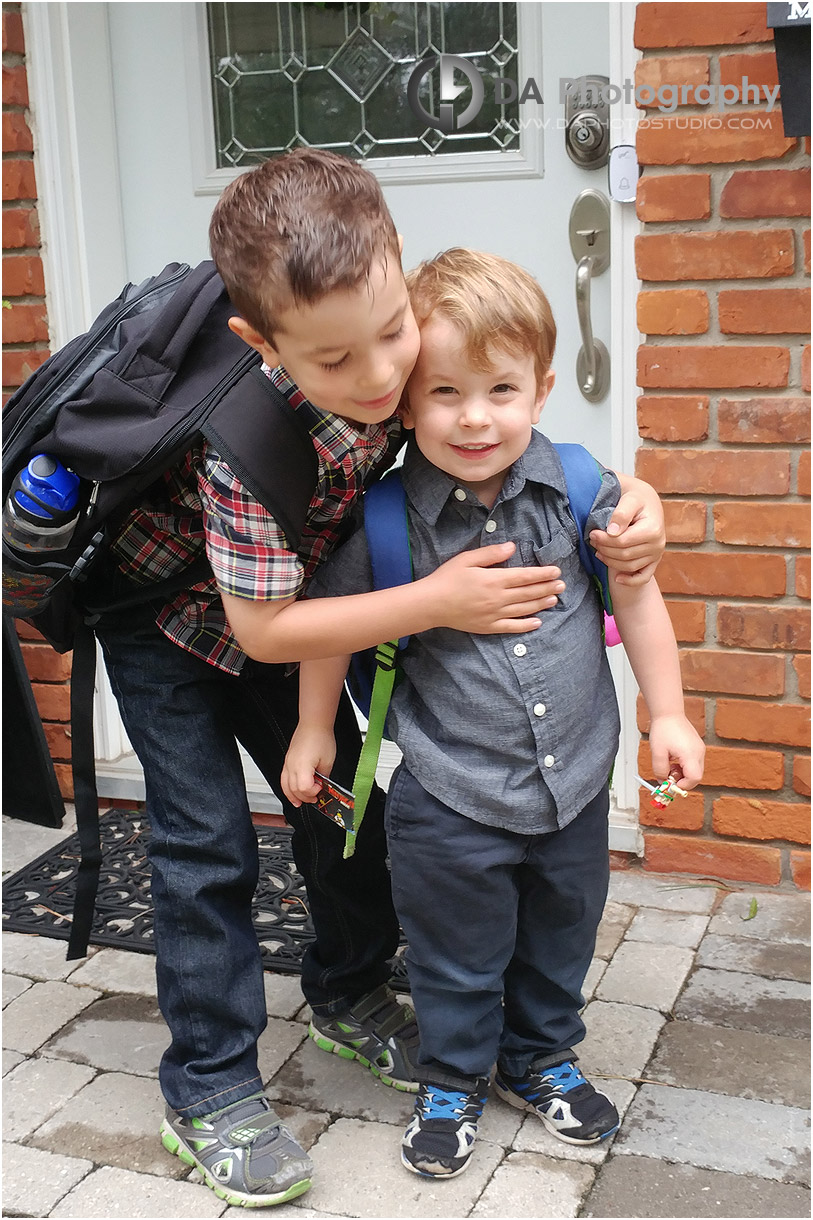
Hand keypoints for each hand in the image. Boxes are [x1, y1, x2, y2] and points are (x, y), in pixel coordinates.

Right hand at [281, 725, 336, 807]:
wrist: (313, 724)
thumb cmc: (321, 737)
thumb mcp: (328, 760)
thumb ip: (324, 777)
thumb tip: (322, 787)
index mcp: (302, 765)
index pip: (303, 788)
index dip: (313, 792)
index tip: (321, 789)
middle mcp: (292, 765)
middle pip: (294, 790)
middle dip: (305, 797)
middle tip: (315, 798)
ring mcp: (288, 763)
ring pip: (285, 786)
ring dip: (292, 796)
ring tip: (300, 803)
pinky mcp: (287, 761)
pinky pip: (283, 778)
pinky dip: (287, 788)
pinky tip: (292, 793)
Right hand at [426, 542, 564, 634]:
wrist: (432, 604)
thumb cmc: (447, 578)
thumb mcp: (467, 559)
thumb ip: (491, 554)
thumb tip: (512, 546)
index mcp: (494, 580)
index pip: (525, 576)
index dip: (542, 574)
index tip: (556, 571)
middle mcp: (498, 598)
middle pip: (529, 593)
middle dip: (547, 588)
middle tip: (562, 585)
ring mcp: (495, 614)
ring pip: (524, 609)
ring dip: (541, 604)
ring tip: (554, 599)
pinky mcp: (489, 626)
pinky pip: (512, 627)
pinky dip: (527, 625)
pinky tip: (538, 622)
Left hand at [590, 483, 665, 585]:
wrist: (647, 501)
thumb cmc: (636, 499)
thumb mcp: (629, 499)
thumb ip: (621, 514)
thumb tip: (612, 532)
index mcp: (653, 529)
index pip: (622, 542)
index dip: (604, 540)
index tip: (592, 533)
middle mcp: (658, 544)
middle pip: (624, 555)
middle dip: (605, 549)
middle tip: (592, 540)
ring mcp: (656, 554)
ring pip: (629, 566)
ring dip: (611, 562)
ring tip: (598, 551)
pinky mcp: (654, 561)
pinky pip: (643, 577)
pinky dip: (631, 581)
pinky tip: (617, 578)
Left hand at [648, 714, 704, 790]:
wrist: (669, 713)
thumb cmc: (664, 728)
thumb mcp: (657, 752)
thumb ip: (660, 770)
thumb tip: (663, 781)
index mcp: (691, 754)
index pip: (694, 778)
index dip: (683, 785)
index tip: (671, 784)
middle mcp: (699, 753)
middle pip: (696, 777)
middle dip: (682, 780)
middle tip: (668, 775)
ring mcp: (700, 750)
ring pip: (695, 771)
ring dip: (682, 773)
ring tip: (669, 764)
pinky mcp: (698, 747)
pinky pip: (693, 763)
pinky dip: (684, 766)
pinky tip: (673, 759)